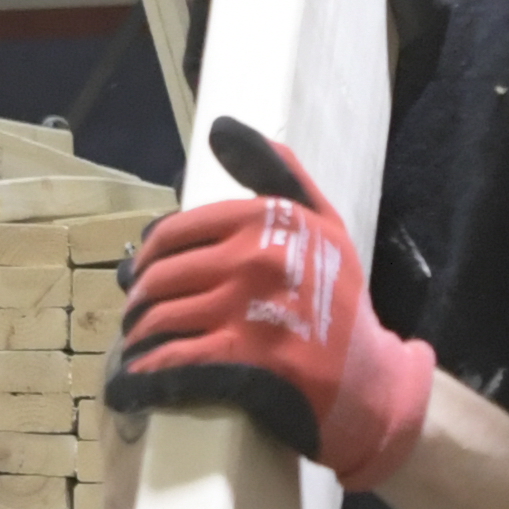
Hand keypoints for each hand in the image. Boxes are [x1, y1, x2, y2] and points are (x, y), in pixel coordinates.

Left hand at [112, 118, 435, 484]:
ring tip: (140, 345)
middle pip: (161, 277)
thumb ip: (276, 174)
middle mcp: (255, 259)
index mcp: (267, 220)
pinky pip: (174, 360)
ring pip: (161, 318)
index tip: (144, 274)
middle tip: (139, 315)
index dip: (148, 256)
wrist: (369, 379)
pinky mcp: (243, 363)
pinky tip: (141, 378)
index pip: (174, 232)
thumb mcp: (322, 224)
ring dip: (141, 335)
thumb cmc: (338, 299)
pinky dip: (148, 370)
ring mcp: (248, 312)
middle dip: (140, 299)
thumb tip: (221, 129)